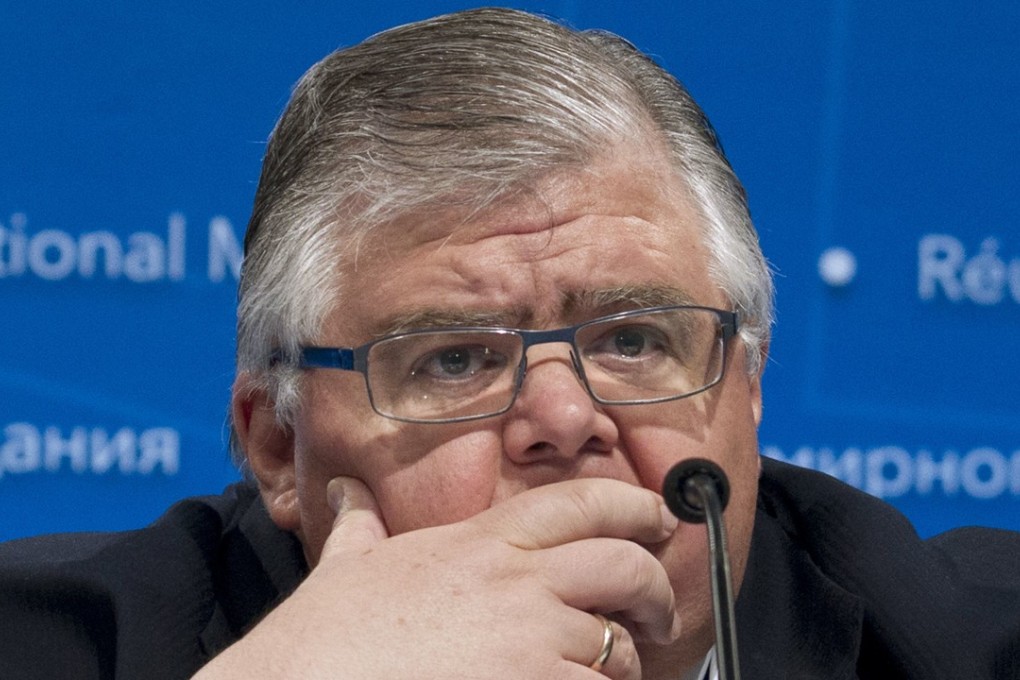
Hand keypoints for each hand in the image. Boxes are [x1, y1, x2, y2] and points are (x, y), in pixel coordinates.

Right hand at [195, 477, 680, 678]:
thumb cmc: (322, 640)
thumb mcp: (345, 568)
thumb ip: (358, 528)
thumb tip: (346, 497)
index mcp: (478, 542)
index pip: (580, 503)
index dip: (633, 506)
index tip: (656, 517)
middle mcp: (516, 583)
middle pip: (624, 565)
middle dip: (653, 586)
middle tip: (655, 607)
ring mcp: (530, 641)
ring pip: (617, 645)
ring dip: (621, 662)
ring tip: (601, 674)